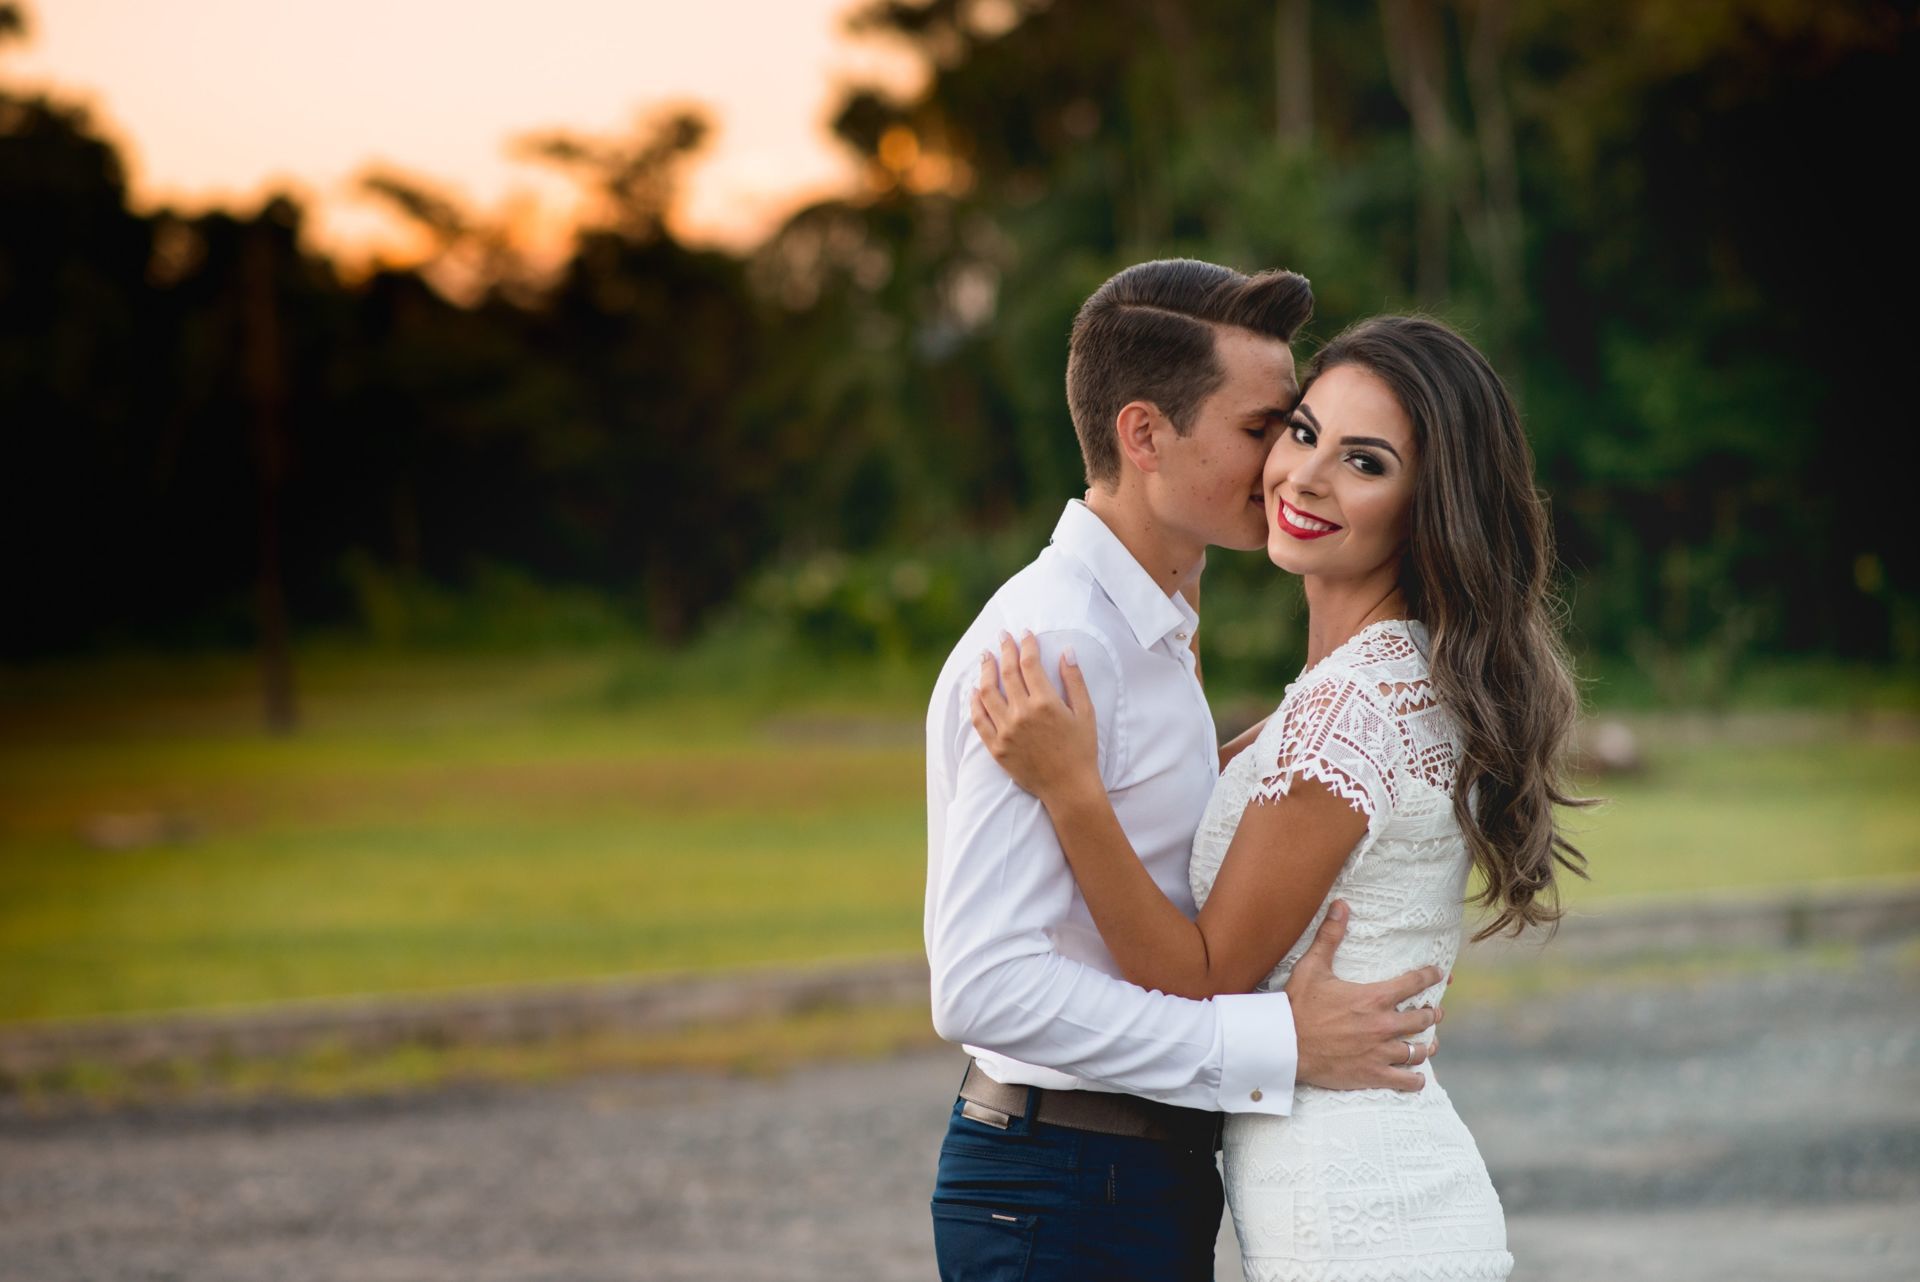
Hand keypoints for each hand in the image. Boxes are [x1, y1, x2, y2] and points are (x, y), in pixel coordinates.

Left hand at [969, 632, 1100, 805]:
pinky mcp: (996, 748)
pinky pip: (979, 719)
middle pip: (1006, 673)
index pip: (1029, 664)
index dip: (1025, 644)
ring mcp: (1006, 731)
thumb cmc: (1081, 750)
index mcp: (1045, 703)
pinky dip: (974, 702)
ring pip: (987, 692)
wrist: (1068, 788)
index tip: (1024, 633)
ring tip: (985, 657)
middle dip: (1003, 650)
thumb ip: (1074, 680)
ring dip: (985, 670)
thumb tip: (1066, 651)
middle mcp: (1022, 714)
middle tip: (1001, 636)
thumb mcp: (1085, 713)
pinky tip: (974, 690)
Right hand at [1285, 900, 1444, 1091]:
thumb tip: (1341, 905)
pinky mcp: (1373, 1074)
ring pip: (1417, 1050)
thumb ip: (1330, 936)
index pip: (1413, 983)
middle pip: (1422, 1019)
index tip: (1439, 974)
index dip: (1430, 976)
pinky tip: (1416, 1078)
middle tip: (1434, 1012)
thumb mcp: (1313, 967)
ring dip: (1426, 1046)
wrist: (1284, 1045)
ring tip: (1429, 1044)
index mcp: (1373, 998)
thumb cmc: (1298, 1006)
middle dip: (1431, 1014)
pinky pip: (1405, 1080)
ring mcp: (1380, 1052)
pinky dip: (1415, 1079)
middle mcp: (1383, 1024)